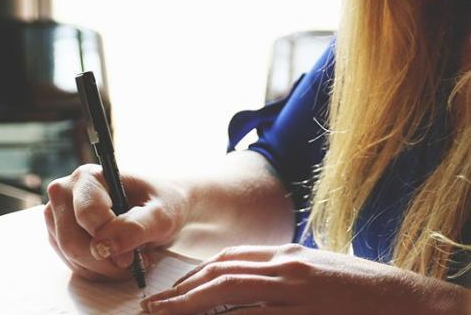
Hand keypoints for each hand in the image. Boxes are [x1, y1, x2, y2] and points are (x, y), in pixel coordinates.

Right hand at [44, 164, 188, 280]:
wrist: (157, 209)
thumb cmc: (160, 205)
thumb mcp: (161, 215)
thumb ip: (135, 227)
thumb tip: (103, 247)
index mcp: (88, 177)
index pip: (86, 215)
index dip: (110, 240)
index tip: (133, 255)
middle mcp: (65, 191)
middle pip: (72, 240)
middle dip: (105, 261)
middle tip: (134, 261)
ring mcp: (57, 214)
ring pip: (70, 256)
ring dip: (103, 267)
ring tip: (129, 257)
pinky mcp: (59, 234)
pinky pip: (72, 264)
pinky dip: (97, 271)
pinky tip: (116, 260)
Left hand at [141, 244, 469, 314]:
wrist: (410, 299)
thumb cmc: (363, 289)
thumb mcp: (316, 271)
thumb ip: (280, 274)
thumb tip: (244, 283)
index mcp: (287, 255)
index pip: (229, 259)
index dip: (196, 274)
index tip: (174, 289)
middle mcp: (285, 266)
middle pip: (221, 272)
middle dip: (184, 289)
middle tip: (154, 305)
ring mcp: (295, 290)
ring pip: (230, 291)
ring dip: (192, 303)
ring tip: (164, 313)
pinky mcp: (305, 312)